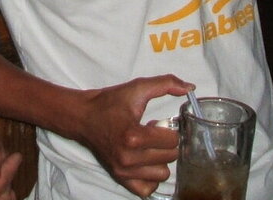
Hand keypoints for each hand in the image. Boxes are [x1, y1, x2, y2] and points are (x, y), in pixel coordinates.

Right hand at [74, 75, 192, 197]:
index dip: (169, 130)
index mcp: (134, 136)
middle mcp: (129, 158)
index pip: (172, 141)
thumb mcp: (136, 88)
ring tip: (147, 148)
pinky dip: (150, 177)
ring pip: (162, 175)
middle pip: (170, 157)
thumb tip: (190, 87)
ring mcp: (124, 171)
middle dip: (165, 144)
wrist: (83, 117)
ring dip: (159, 160)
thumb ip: (165, 84)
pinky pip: (148, 189)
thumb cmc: (109, 103)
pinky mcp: (120, 178)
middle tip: (152, 134)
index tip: (156, 124)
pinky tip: (145, 162)